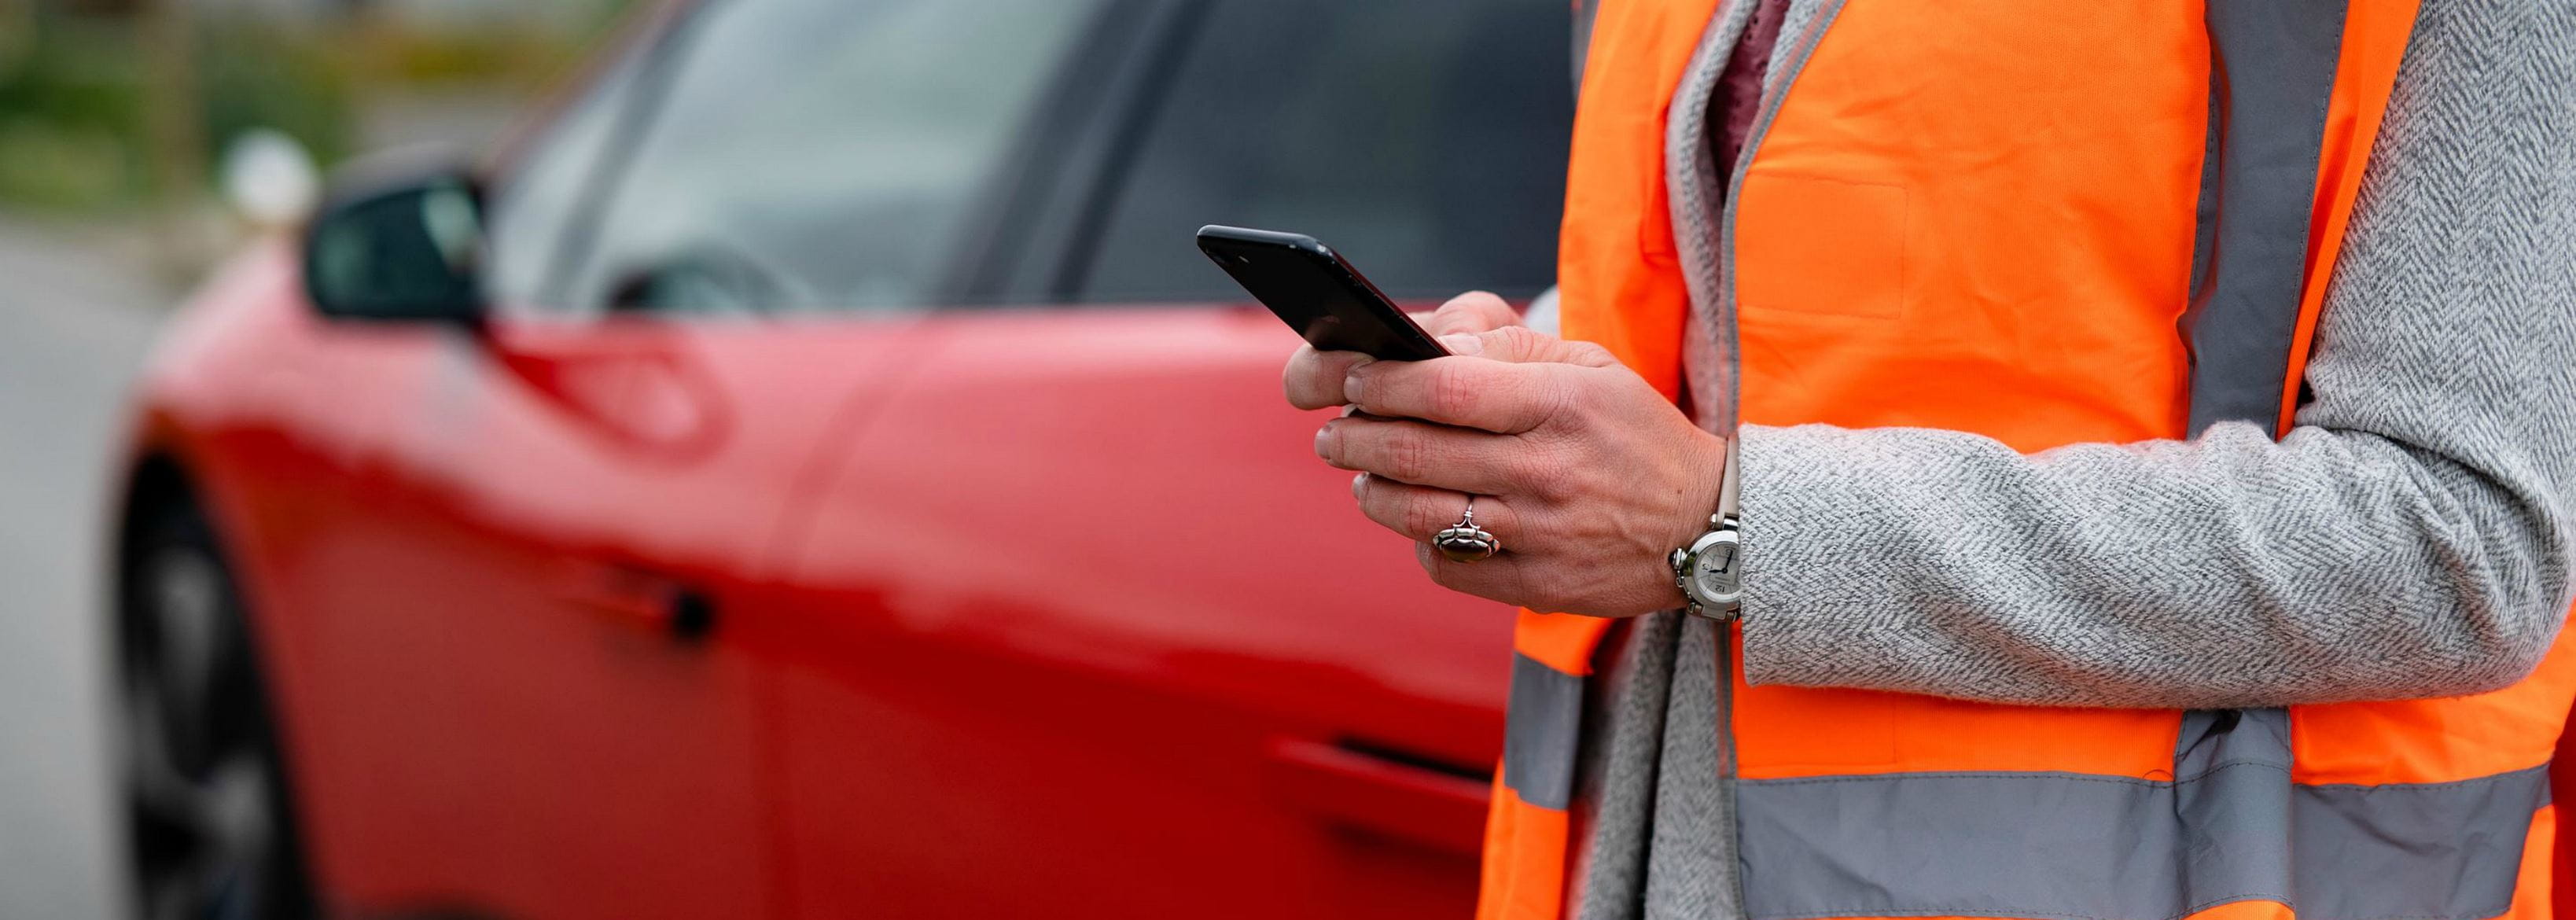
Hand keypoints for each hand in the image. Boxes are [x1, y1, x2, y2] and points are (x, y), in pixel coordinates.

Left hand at [1282, 292, 1724, 616]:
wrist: (1705, 524)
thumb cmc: (1633, 432)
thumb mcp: (1589, 366)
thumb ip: (1506, 345)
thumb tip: (1426, 343)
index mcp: (1560, 403)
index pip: (1444, 389)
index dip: (1381, 382)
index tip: (1352, 377)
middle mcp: (1546, 470)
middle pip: (1415, 451)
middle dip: (1353, 434)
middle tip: (1334, 428)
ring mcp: (1538, 534)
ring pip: (1417, 514)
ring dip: (1371, 489)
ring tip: (1361, 471)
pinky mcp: (1534, 585)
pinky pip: (1445, 564)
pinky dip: (1417, 540)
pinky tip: (1418, 519)